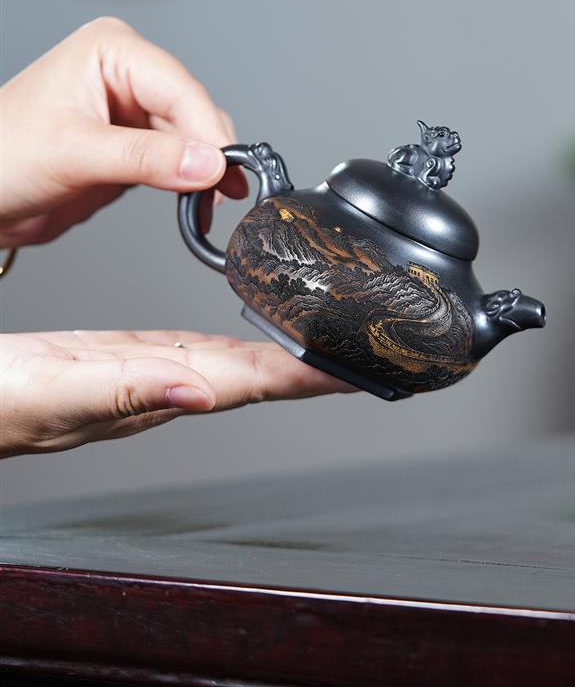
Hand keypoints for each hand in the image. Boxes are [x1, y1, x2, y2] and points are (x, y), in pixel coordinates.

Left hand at [0, 16, 247, 246]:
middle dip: (211, 152)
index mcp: (112, 51)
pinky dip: (191, 182)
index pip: (180, 87)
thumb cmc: (1, 157)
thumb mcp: (75, 154)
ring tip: (210, 204)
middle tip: (223, 194)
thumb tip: (209, 164)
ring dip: (204, 171)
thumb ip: (146, 158)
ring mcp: (134, 110)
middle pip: (194, 110)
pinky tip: (197, 203)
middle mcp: (128, 73)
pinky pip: (179, 159)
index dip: (207, 130)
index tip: (225, 170)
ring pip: (194, 136)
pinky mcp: (135, 144)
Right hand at [0, 330, 354, 456]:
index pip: (256, 382)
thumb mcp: (59, 390)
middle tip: (366, 352)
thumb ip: (127, 389)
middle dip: (315, 366)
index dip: (311, 378)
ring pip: (235, 361)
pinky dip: (238, 339)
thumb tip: (200, 389)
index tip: (361, 371)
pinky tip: (248, 332)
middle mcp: (164, 386)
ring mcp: (149, 371)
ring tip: (327, 342)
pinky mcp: (128, 353)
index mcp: (159, 391)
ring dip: (285, 354)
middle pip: (260, 374)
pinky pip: (200, 347)